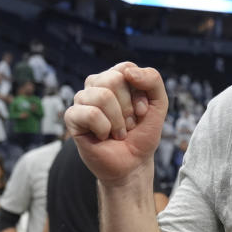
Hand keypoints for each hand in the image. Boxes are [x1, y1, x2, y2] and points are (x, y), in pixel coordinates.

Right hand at [65, 62, 167, 183]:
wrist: (133, 163)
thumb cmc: (142, 133)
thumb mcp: (159, 104)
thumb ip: (152, 80)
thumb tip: (128, 71)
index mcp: (115, 78)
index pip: (126, 68)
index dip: (139, 93)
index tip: (142, 111)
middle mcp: (96, 85)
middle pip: (114, 80)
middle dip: (128, 108)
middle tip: (128, 124)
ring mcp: (82, 100)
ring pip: (102, 96)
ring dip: (118, 121)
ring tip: (118, 132)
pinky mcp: (72, 117)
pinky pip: (91, 113)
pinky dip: (105, 129)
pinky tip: (104, 136)